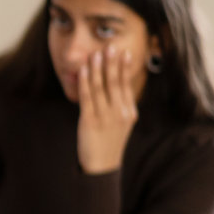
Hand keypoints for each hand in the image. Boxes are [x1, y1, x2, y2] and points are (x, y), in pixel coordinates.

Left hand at [75, 45, 138, 173]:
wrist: (102, 167)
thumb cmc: (108, 145)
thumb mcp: (120, 125)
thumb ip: (119, 108)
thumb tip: (116, 90)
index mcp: (128, 112)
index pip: (126, 85)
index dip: (124, 68)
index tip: (124, 53)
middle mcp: (119, 112)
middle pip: (116, 82)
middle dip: (112, 63)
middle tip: (111, 46)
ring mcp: (105, 116)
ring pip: (102, 87)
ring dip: (98, 68)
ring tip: (96, 52)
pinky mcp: (90, 121)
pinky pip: (88, 97)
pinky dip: (86, 81)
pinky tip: (85, 70)